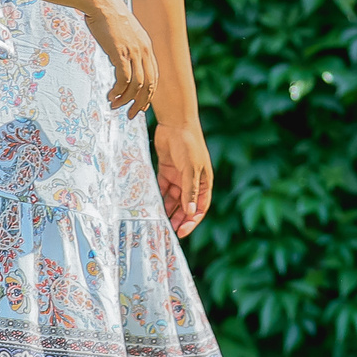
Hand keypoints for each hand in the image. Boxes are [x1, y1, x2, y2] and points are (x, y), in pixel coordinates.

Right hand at [85, 0, 157, 117]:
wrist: (100, 2)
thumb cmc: (107, 16)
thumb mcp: (123, 33)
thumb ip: (126, 47)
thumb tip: (119, 61)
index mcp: (147, 47)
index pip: (154, 76)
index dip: (149, 94)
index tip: (140, 105)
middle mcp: (144, 51)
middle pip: (150, 85)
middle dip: (141, 103)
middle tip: (131, 114)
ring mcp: (134, 52)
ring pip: (137, 85)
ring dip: (126, 99)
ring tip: (115, 106)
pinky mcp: (121, 53)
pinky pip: (124, 79)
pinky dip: (118, 91)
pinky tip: (110, 95)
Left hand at [154, 120, 213, 237]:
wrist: (176, 123)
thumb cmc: (189, 145)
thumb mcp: (191, 169)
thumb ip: (190, 190)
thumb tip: (190, 211)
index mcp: (204, 183)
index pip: (200, 207)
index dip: (192, 220)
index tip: (182, 232)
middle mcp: (192, 182)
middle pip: (186, 205)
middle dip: (178, 218)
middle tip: (168, 231)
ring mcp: (179, 177)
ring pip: (173, 199)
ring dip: (168, 210)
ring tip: (158, 221)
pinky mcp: (167, 171)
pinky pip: (163, 188)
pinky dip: (159, 197)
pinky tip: (152, 206)